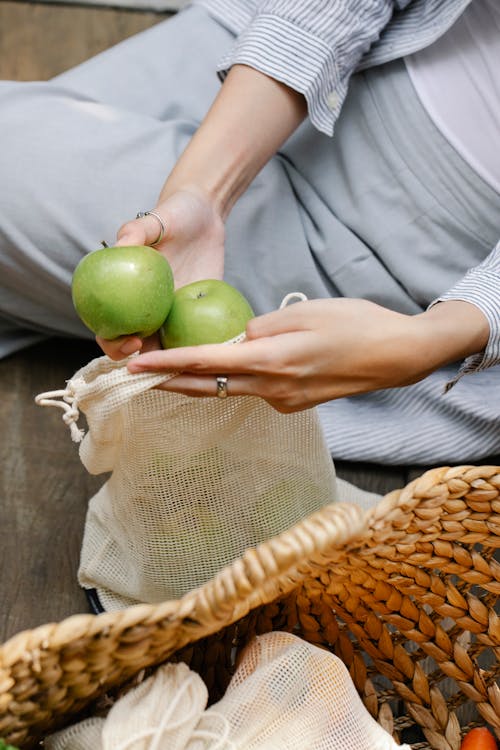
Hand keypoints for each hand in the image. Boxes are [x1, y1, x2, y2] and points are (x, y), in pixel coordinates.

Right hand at [97, 186, 224, 359]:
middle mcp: (148, 309)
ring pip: (170, 349)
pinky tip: (217, 356)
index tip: (133, 341)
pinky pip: (198, 335)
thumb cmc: (175, 213)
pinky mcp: (199, 312)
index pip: (109, 328)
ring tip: (192, 370)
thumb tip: (120, 245)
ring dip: (177, 364)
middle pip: (139, 349)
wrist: (205, 214)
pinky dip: (204, 348)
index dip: (113, 343)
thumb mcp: (158, 218)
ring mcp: (175, 314)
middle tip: (164, 362)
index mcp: (128, 294)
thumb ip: (137, 231)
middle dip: (146, 365)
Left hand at [126, 298, 488, 412]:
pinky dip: (234, 381)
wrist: (396, 355)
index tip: (134, 367)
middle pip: (210, 387)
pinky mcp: (294, 404)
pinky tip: (226, 369)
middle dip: (169, 383)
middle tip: (134, 377)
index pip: (206, 363)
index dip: (166, 366)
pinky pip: (254, 391)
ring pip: (230, 391)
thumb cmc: (355, 324)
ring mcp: (284, 402)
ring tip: (166, 373)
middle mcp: (273, 389)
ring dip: (198, 383)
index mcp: (272, 361)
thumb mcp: (303, 312)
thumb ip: (261, 327)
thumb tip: (237, 339)